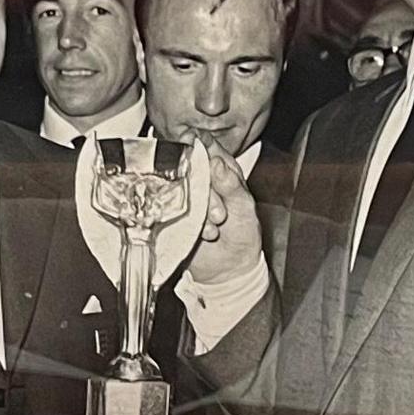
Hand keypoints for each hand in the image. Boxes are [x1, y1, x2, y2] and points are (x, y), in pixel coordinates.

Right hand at [183, 144, 262, 288]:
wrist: (229, 269)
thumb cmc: (243, 235)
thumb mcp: (245, 209)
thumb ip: (232, 185)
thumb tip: (216, 162)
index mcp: (222, 170)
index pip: (206, 146)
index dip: (199, 145)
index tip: (199, 154)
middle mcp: (201, 179)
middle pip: (189, 166)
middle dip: (204, 188)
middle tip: (220, 213)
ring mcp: (185, 196)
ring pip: (178, 187)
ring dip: (198, 209)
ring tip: (216, 227)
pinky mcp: (173, 214)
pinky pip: (168, 208)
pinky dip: (184, 220)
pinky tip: (203, 233)